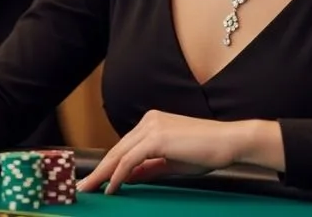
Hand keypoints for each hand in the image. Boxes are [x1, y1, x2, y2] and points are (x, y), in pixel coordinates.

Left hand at [78, 110, 242, 194]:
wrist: (228, 141)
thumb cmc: (206, 151)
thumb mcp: (172, 162)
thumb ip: (149, 168)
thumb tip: (128, 178)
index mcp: (153, 122)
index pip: (124, 146)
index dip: (108, 164)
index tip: (96, 180)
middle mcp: (149, 120)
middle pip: (117, 149)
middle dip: (99, 169)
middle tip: (82, 187)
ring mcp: (151, 127)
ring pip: (118, 154)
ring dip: (102, 174)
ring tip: (89, 189)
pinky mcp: (156, 138)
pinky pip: (129, 160)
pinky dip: (118, 175)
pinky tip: (111, 188)